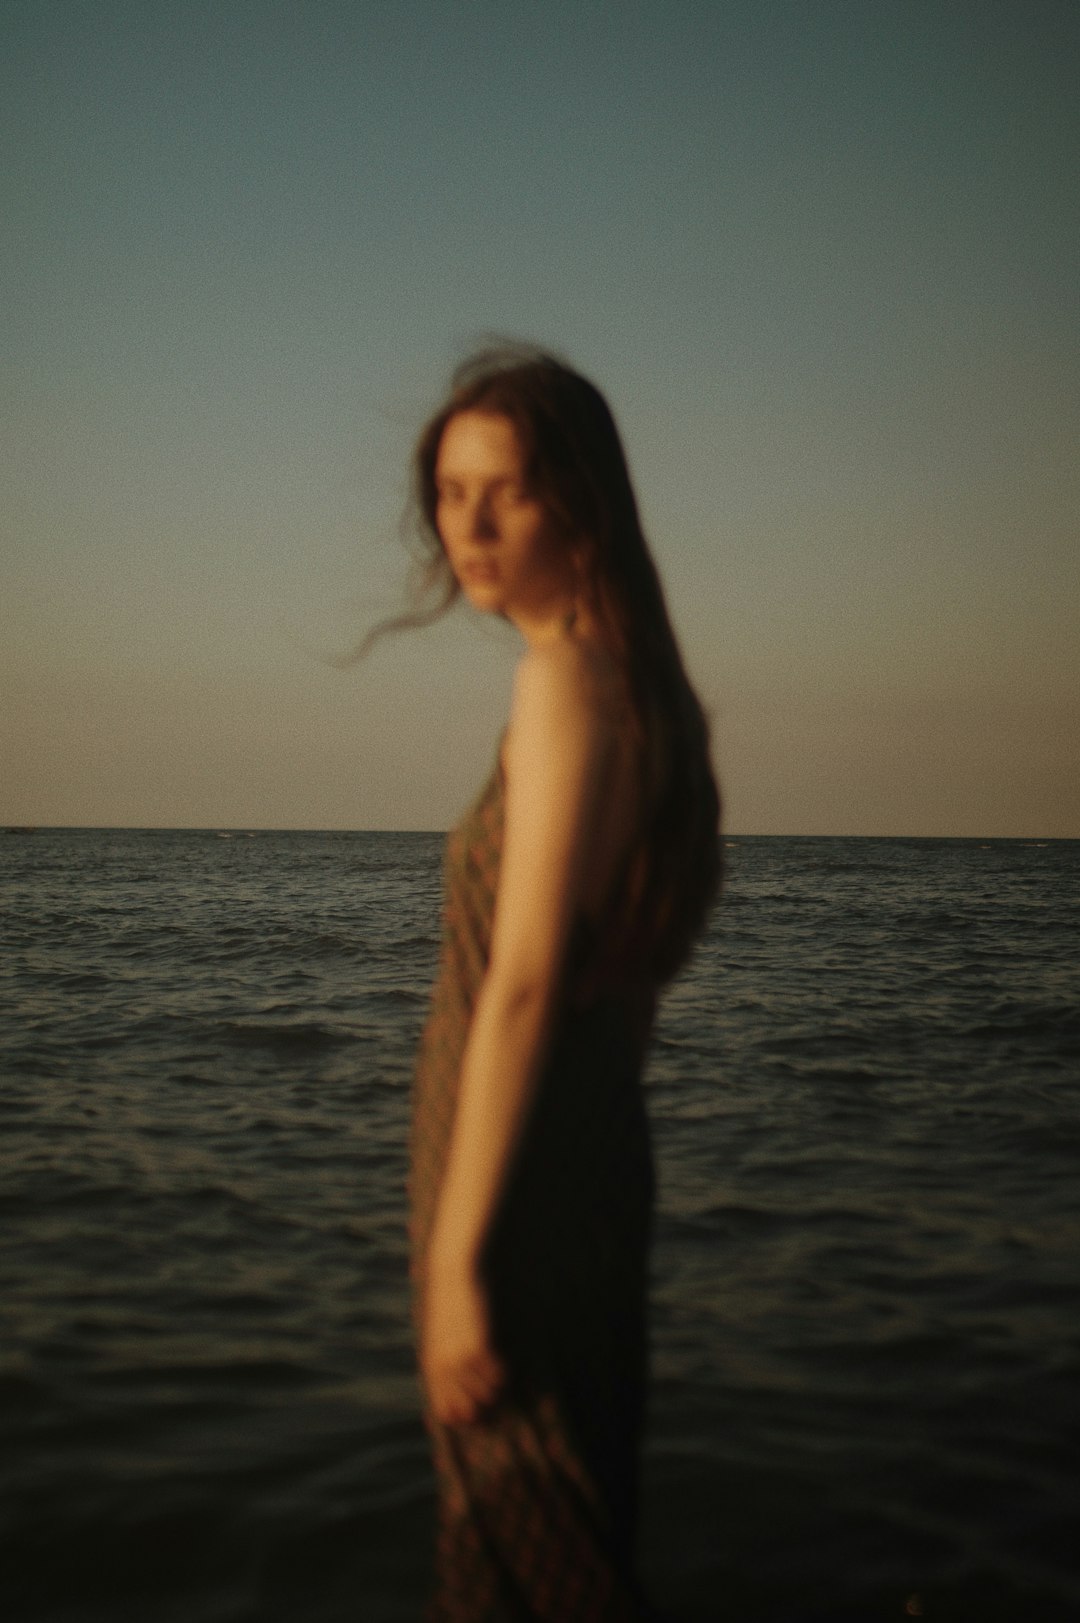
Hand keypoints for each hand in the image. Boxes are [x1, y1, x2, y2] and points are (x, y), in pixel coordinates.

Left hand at [421, 1262, 505, 1426]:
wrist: (454, 1270)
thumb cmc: (451, 1301)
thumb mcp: (440, 1335)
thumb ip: (445, 1361)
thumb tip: (460, 1383)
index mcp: (432, 1366)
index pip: (447, 1412)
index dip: (466, 1420)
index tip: (481, 1415)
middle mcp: (444, 1367)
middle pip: (469, 1411)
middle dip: (486, 1412)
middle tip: (499, 1401)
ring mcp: (461, 1357)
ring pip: (486, 1397)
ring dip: (499, 1395)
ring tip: (504, 1381)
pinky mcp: (479, 1344)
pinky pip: (497, 1376)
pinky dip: (505, 1376)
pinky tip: (507, 1365)